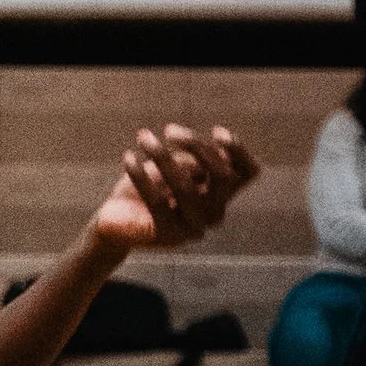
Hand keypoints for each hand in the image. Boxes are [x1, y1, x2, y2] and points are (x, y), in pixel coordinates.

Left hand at [90, 123, 257, 253]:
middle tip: (168, 130)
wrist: (117, 219)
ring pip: (186, 187)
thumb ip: (193, 157)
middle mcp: (214, 214)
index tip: (217, 131)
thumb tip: (205, 148)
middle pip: (222, 176)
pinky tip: (128, 158)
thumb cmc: (150, 185)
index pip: (248, 172)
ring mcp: (193, 228)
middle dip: (198, 146)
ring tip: (143, 138)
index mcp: (222, 194)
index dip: (239, 150)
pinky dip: (141, 176)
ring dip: (162, 156)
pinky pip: (156, 202)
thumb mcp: (174, 164)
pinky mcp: (167, 235)